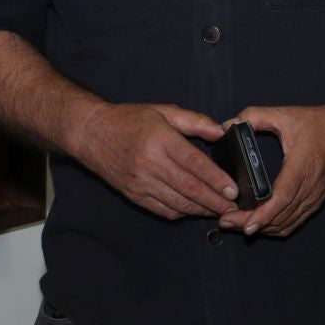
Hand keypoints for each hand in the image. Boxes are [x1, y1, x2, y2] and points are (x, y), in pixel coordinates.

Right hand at [70, 102, 236, 219]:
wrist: (91, 133)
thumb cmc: (129, 120)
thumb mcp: (163, 111)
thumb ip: (194, 121)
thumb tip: (221, 131)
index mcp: (159, 139)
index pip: (194, 164)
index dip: (216, 179)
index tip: (233, 190)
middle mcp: (149, 163)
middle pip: (188, 187)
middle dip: (214, 201)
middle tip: (233, 208)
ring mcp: (140, 182)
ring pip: (177, 202)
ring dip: (201, 210)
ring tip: (219, 212)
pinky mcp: (133, 194)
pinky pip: (162, 209)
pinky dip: (181, 212)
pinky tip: (194, 210)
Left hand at [224, 104, 324, 237]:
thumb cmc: (316, 123)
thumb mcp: (284, 114)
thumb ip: (254, 116)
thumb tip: (227, 125)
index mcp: (301, 165)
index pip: (283, 196)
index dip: (265, 214)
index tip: (246, 224)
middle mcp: (310, 186)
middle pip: (281, 215)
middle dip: (253, 223)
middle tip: (226, 222)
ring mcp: (315, 196)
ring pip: (288, 223)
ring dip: (263, 228)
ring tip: (237, 225)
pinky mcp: (316, 201)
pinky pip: (296, 221)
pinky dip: (277, 228)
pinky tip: (261, 226)